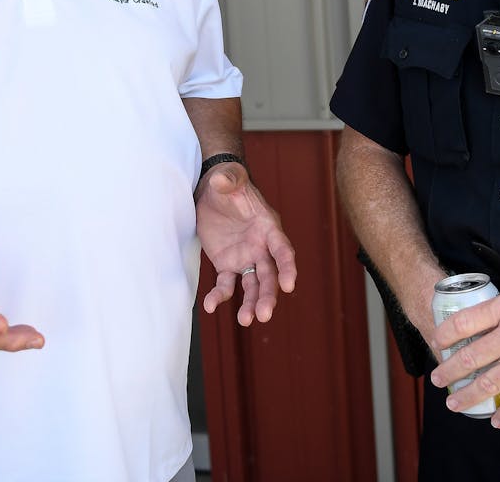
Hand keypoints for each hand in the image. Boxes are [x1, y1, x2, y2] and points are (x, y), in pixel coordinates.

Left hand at [195, 161, 297, 325]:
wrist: (212, 192)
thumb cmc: (227, 183)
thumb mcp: (229, 178)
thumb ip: (229, 179)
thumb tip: (223, 179)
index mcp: (268, 228)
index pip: (282, 251)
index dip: (287, 267)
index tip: (289, 285)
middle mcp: (261, 247)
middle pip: (270, 276)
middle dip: (269, 296)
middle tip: (264, 315)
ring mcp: (246, 258)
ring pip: (253, 286)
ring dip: (251, 304)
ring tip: (245, 320)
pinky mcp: (227, 265)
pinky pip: (226, 285)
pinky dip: (219, 296)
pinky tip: (210, 306)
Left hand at [428, 287, 499, 427]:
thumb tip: (482, 335)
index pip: (464, 321)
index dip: (444, 334)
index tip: (436, 342)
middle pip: (470, 356)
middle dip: (448, 371)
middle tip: (438, 378)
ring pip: (487, 383)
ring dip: (467, 396)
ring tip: (455, 402)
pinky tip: (495, 419)